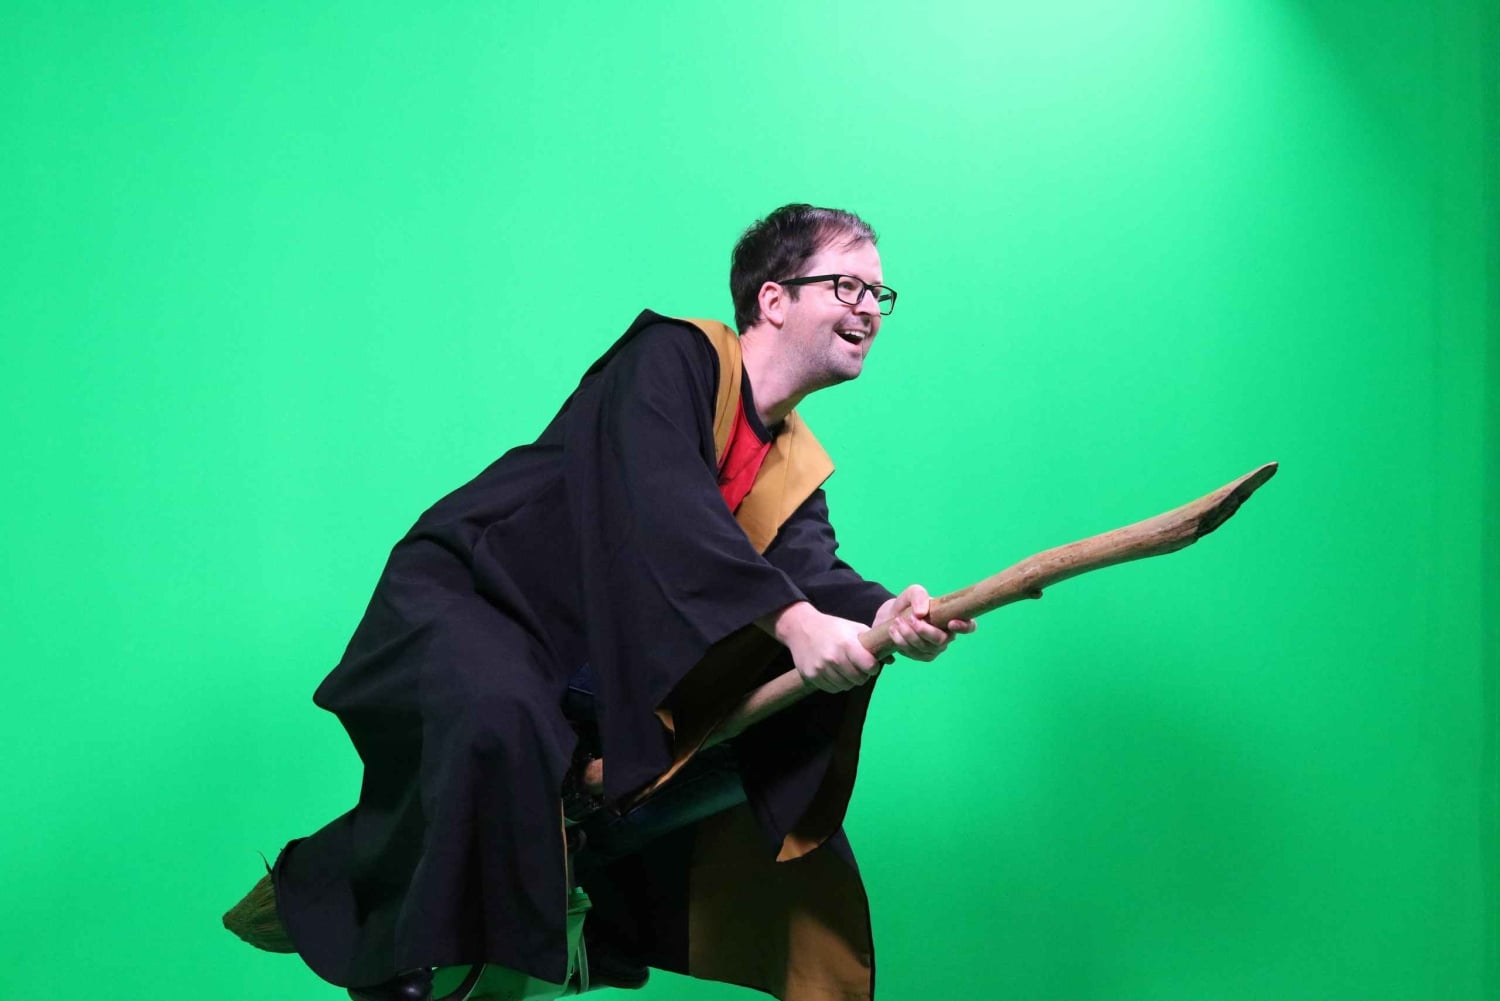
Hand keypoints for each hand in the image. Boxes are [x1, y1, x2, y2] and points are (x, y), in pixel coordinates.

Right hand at [760, 601, 881, 692]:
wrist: (801, 628)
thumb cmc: (833, 627)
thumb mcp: (854, 629)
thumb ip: (873, 644)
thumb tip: (892, 661)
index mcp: (846, 644)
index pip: (868, 666)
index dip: (873, 667)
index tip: (871, 664)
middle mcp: (833, 658)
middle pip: (858, 679)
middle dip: (862, 675)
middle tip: (859, 667)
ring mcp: (820, 669)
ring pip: (845, 686)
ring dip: (849, 680)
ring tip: (846, 669)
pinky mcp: (811, 676)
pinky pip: (832, 688)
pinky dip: (836, 684)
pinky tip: (835, 672)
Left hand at [873, 584, 975, 662]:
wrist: (892, 615)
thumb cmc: (910, 603)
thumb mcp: (913, 592)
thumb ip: (919, 596)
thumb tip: (921, 613)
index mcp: (952, 619)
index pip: (969, 626)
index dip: (964, 627)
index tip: (951, 622)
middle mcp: (947, 637)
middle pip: (941, 641)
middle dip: (924, 631)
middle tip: (910, 619)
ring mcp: (934, 649)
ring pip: (925, 648)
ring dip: (909, 635)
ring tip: (897, 622)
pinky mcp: (921, 656)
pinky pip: (913, 653)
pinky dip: (901, 642)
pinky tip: (893, 631)